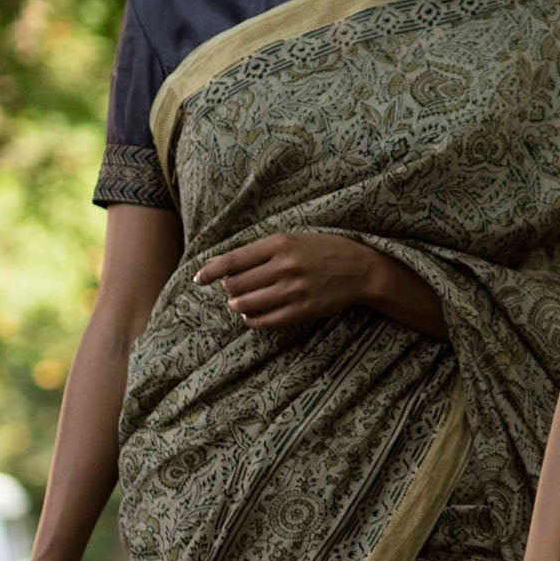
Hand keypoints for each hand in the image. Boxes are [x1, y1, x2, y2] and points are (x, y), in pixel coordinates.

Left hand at [195, 230, 384, 335]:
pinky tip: (252, 315)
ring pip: (247, 304)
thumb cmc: (323, 250)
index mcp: (280, 244)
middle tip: (233, 289)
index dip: (211, 271)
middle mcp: (285, 266)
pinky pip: (265, 320)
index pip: (233, 260)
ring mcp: (294, 290)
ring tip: (240, 302)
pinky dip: (252, 319)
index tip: (199, 279)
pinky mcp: (303, 310)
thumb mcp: (292, 240)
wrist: (361, 269)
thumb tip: (221, 267)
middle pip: (236, 284)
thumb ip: (259, 251)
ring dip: (238, 305)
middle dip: (229, 289)